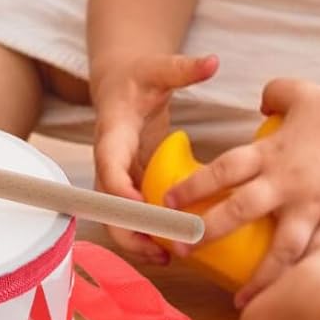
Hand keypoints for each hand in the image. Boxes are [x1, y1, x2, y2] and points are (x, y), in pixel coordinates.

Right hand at [90, 51, 218, 264]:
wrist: (119, 83)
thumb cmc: (138, 76)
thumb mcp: (159, 68)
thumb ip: (183, 68)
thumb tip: (212, 61)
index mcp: (112, 133)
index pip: (108, 165)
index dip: (121, 190)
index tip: (142, 207)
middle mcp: (109, 160)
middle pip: (106, 203)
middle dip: (129, 229)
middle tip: (162, 248)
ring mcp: (118, 175)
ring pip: (116, 217)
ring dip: (137, 240)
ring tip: (169, 257)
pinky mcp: (129, 183)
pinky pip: (131, 215)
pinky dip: (146, 234)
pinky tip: (171, 249)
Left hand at [163, 77, 319, 306]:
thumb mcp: (296, 92)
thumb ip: (271, 95)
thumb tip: (258, 104)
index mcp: (272, 152)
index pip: (224, 169)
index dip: (194, 186)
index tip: (168, 202)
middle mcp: (288, 183)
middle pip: (242, 211)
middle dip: (209, 232)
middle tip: (182, 249)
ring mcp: (313, 207)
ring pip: (283, 250)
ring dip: (260, 277)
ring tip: (240, 301)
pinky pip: (315, 254)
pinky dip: (299, 276)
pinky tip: (286, 296)